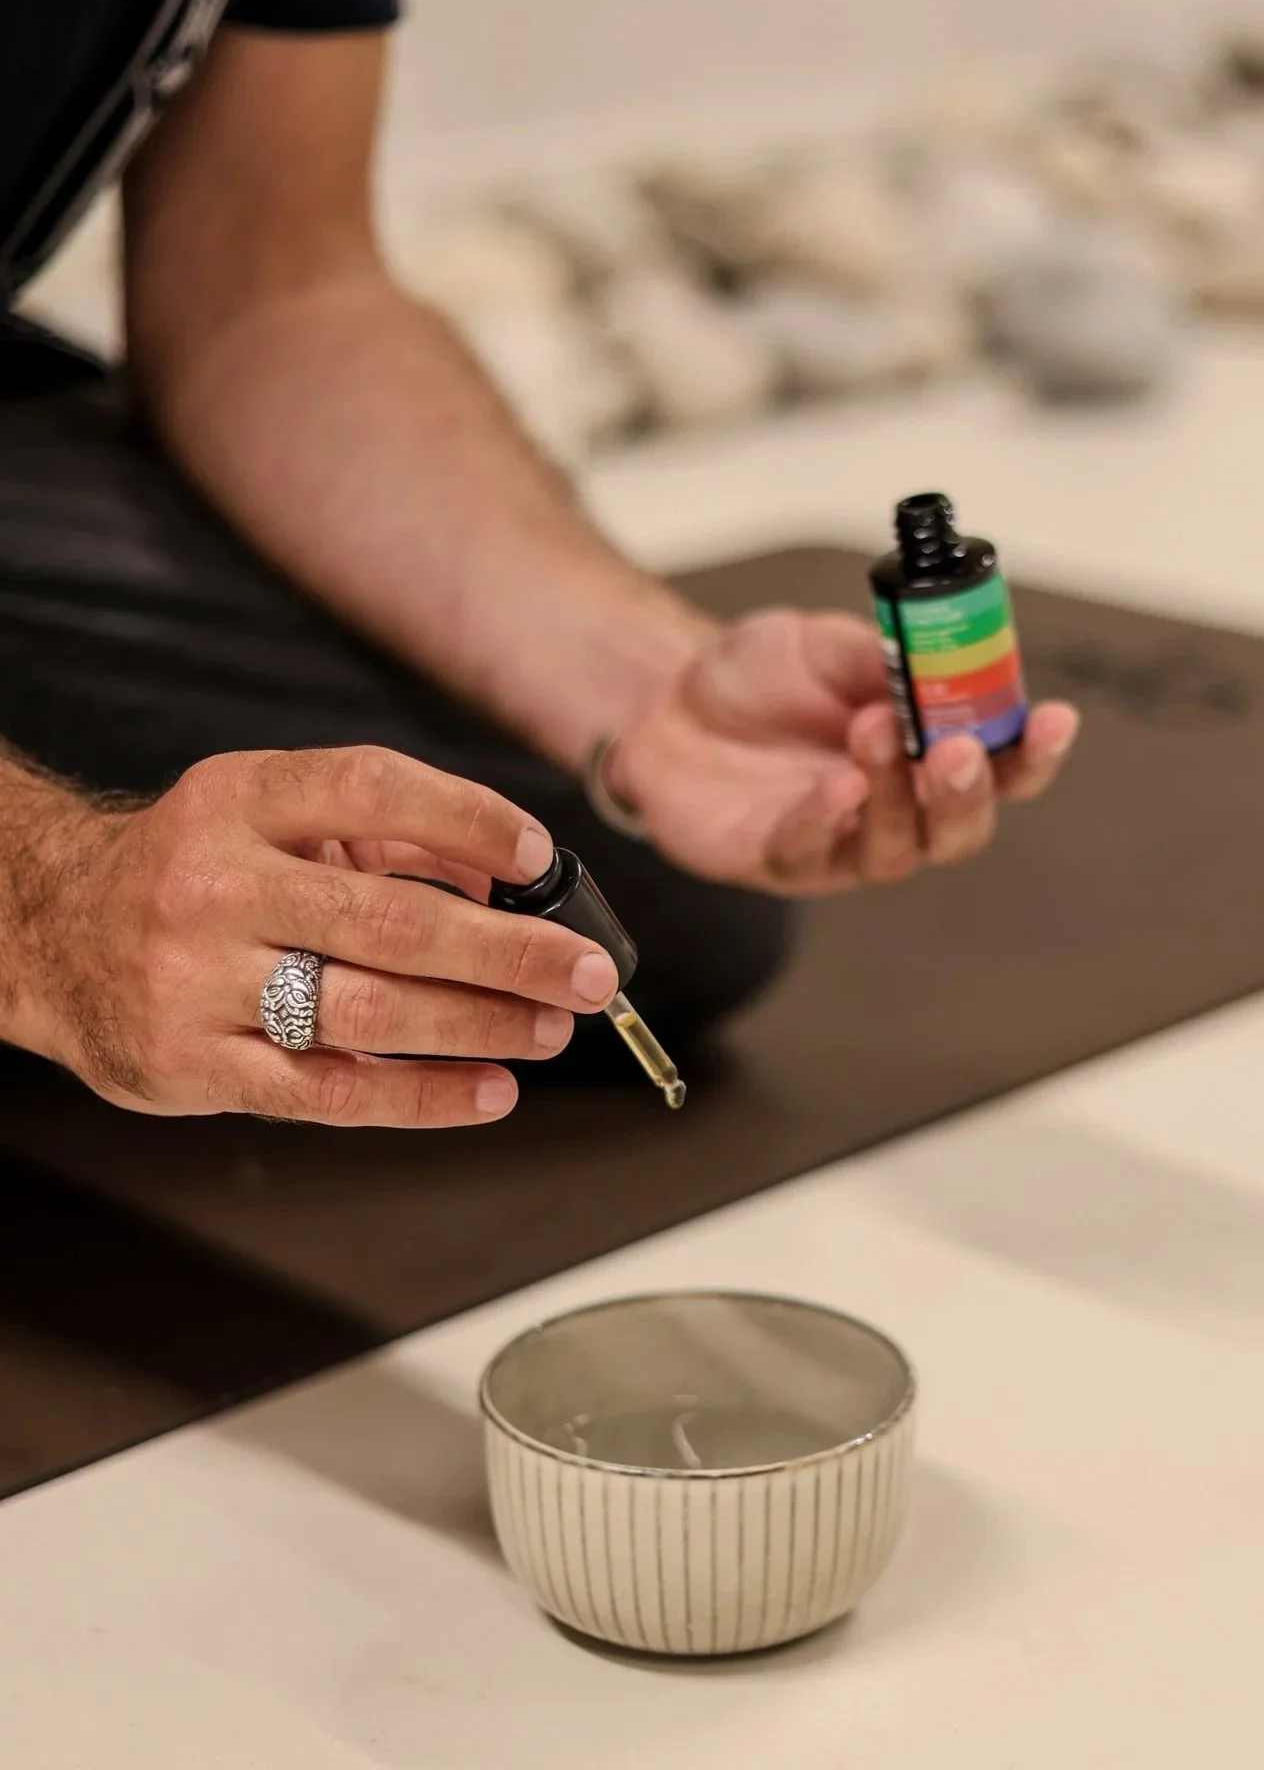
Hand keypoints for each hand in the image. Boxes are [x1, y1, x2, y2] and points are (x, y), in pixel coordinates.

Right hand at [17, 747, 621, 1123]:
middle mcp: (215, 884)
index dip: (466, 818)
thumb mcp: (266, 815)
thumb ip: (378, 833)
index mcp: (238, 799)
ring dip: (479, 1024)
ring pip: (367, 1011)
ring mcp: (199, 981)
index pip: (368, 788)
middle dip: (509, 951)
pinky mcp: (193, 1065)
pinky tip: (488, 1091)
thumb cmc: (193, 871)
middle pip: (389, 918)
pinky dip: (422, 1097)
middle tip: (588, 973)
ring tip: (550, 1028)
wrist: (52, 934)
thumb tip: (502, 875)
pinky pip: (327, 1091)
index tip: (538, 854)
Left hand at [609, 610, 1078, 894]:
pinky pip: (813, 853)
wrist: (666, 698)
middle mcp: (897, 809)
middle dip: (969, 790)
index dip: (1034, 751)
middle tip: (955, 747)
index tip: (1053, 717)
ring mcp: (840, 844)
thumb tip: (934, 656)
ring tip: (874, 732)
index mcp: (927, 752)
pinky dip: (829, 820)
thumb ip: (883, 657)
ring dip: (896, 795)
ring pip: (897, 850)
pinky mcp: (779, 860)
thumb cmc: (761, 678)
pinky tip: (837, 786)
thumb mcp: (826, 645)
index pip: (1003, 766)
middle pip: (961, 827)